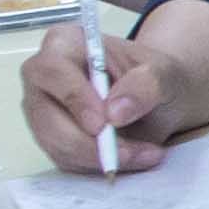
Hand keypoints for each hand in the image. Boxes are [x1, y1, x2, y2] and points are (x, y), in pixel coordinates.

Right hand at [19, 26, 174, 173]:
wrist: (159, 97)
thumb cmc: (155, 76)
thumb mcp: (165, 73)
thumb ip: (146, 85)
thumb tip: (116, 112)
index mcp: (64, 44)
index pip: (53, 71)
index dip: (75, 99)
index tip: (103, 125)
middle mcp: (43, 77)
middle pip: (47, 117)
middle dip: (89, 143)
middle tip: (133, 153)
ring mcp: (42, 109)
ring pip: (56, 144)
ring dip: (100, 158)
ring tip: (145, 154)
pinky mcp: (50, 137)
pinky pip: (66, 159)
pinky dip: (98, 165)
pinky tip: (131, 157)